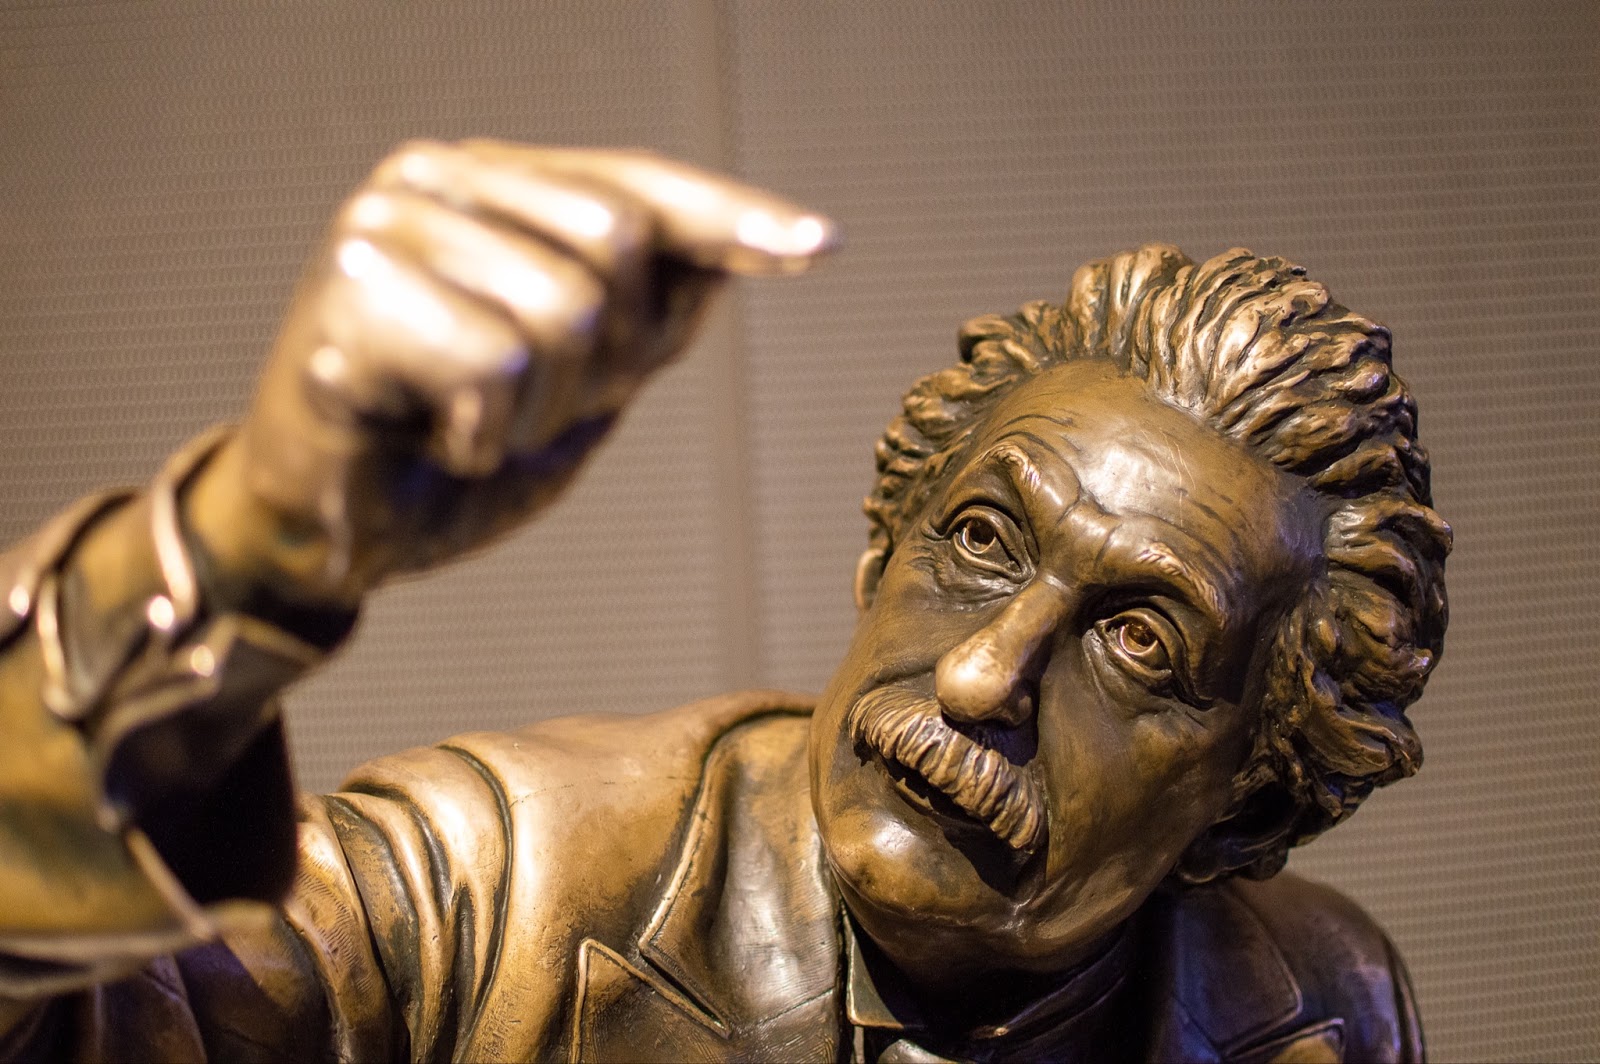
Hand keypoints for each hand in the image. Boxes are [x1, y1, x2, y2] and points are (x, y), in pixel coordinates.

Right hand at [185, 141, 834, 607]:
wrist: (332, 534)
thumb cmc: (452, 453)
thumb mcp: (581, 387)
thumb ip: (648, 318)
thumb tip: (728, 267)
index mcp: (496, 185)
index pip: (640, 186)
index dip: (734, 219)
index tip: (822, 247)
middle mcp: (439, 180)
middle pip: (617, 242)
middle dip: (610, 358)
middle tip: (538, 409)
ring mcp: (387, 225)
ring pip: (566, 310)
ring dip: (545, 409)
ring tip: (478, 426)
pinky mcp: (348, 290)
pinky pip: (496, 363)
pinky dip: (487, 433)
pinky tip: (435, 438)